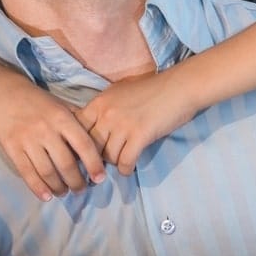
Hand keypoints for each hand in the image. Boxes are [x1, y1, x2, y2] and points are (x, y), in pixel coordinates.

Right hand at [0, 80, 104, 199]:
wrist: (3, 93)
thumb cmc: (36, 101)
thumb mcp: (60, 104)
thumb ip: (77, 121)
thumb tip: (96, 143)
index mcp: (61, 117)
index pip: (83, 145)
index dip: (94, 164)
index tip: (99, 179)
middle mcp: (46, 129)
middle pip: (66, 164)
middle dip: (76, 182)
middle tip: (80, 189)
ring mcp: (27, 139)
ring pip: (47, 172)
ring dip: (59, 187)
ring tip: (64, 192)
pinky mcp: (11, 147)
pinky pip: (27, 173)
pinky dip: (38, 188)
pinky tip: (47, 196)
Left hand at [75, 70, 197, 174]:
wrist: (177, 87)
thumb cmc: (150, 87)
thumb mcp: (118, 91)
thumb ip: (104, 107)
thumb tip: (92, 124)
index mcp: (99, 102)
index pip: (77, 128)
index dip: (78, 142)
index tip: (84, 151)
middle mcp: (106, 114)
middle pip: (90, 145)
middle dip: (95, 157)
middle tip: (100, 164)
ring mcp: (122, 125)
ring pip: (107, 156)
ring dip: (112, 163)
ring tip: (118, 162)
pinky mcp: (140, 136)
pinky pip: (125, 161)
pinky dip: (125, 168)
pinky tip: (128, 168)